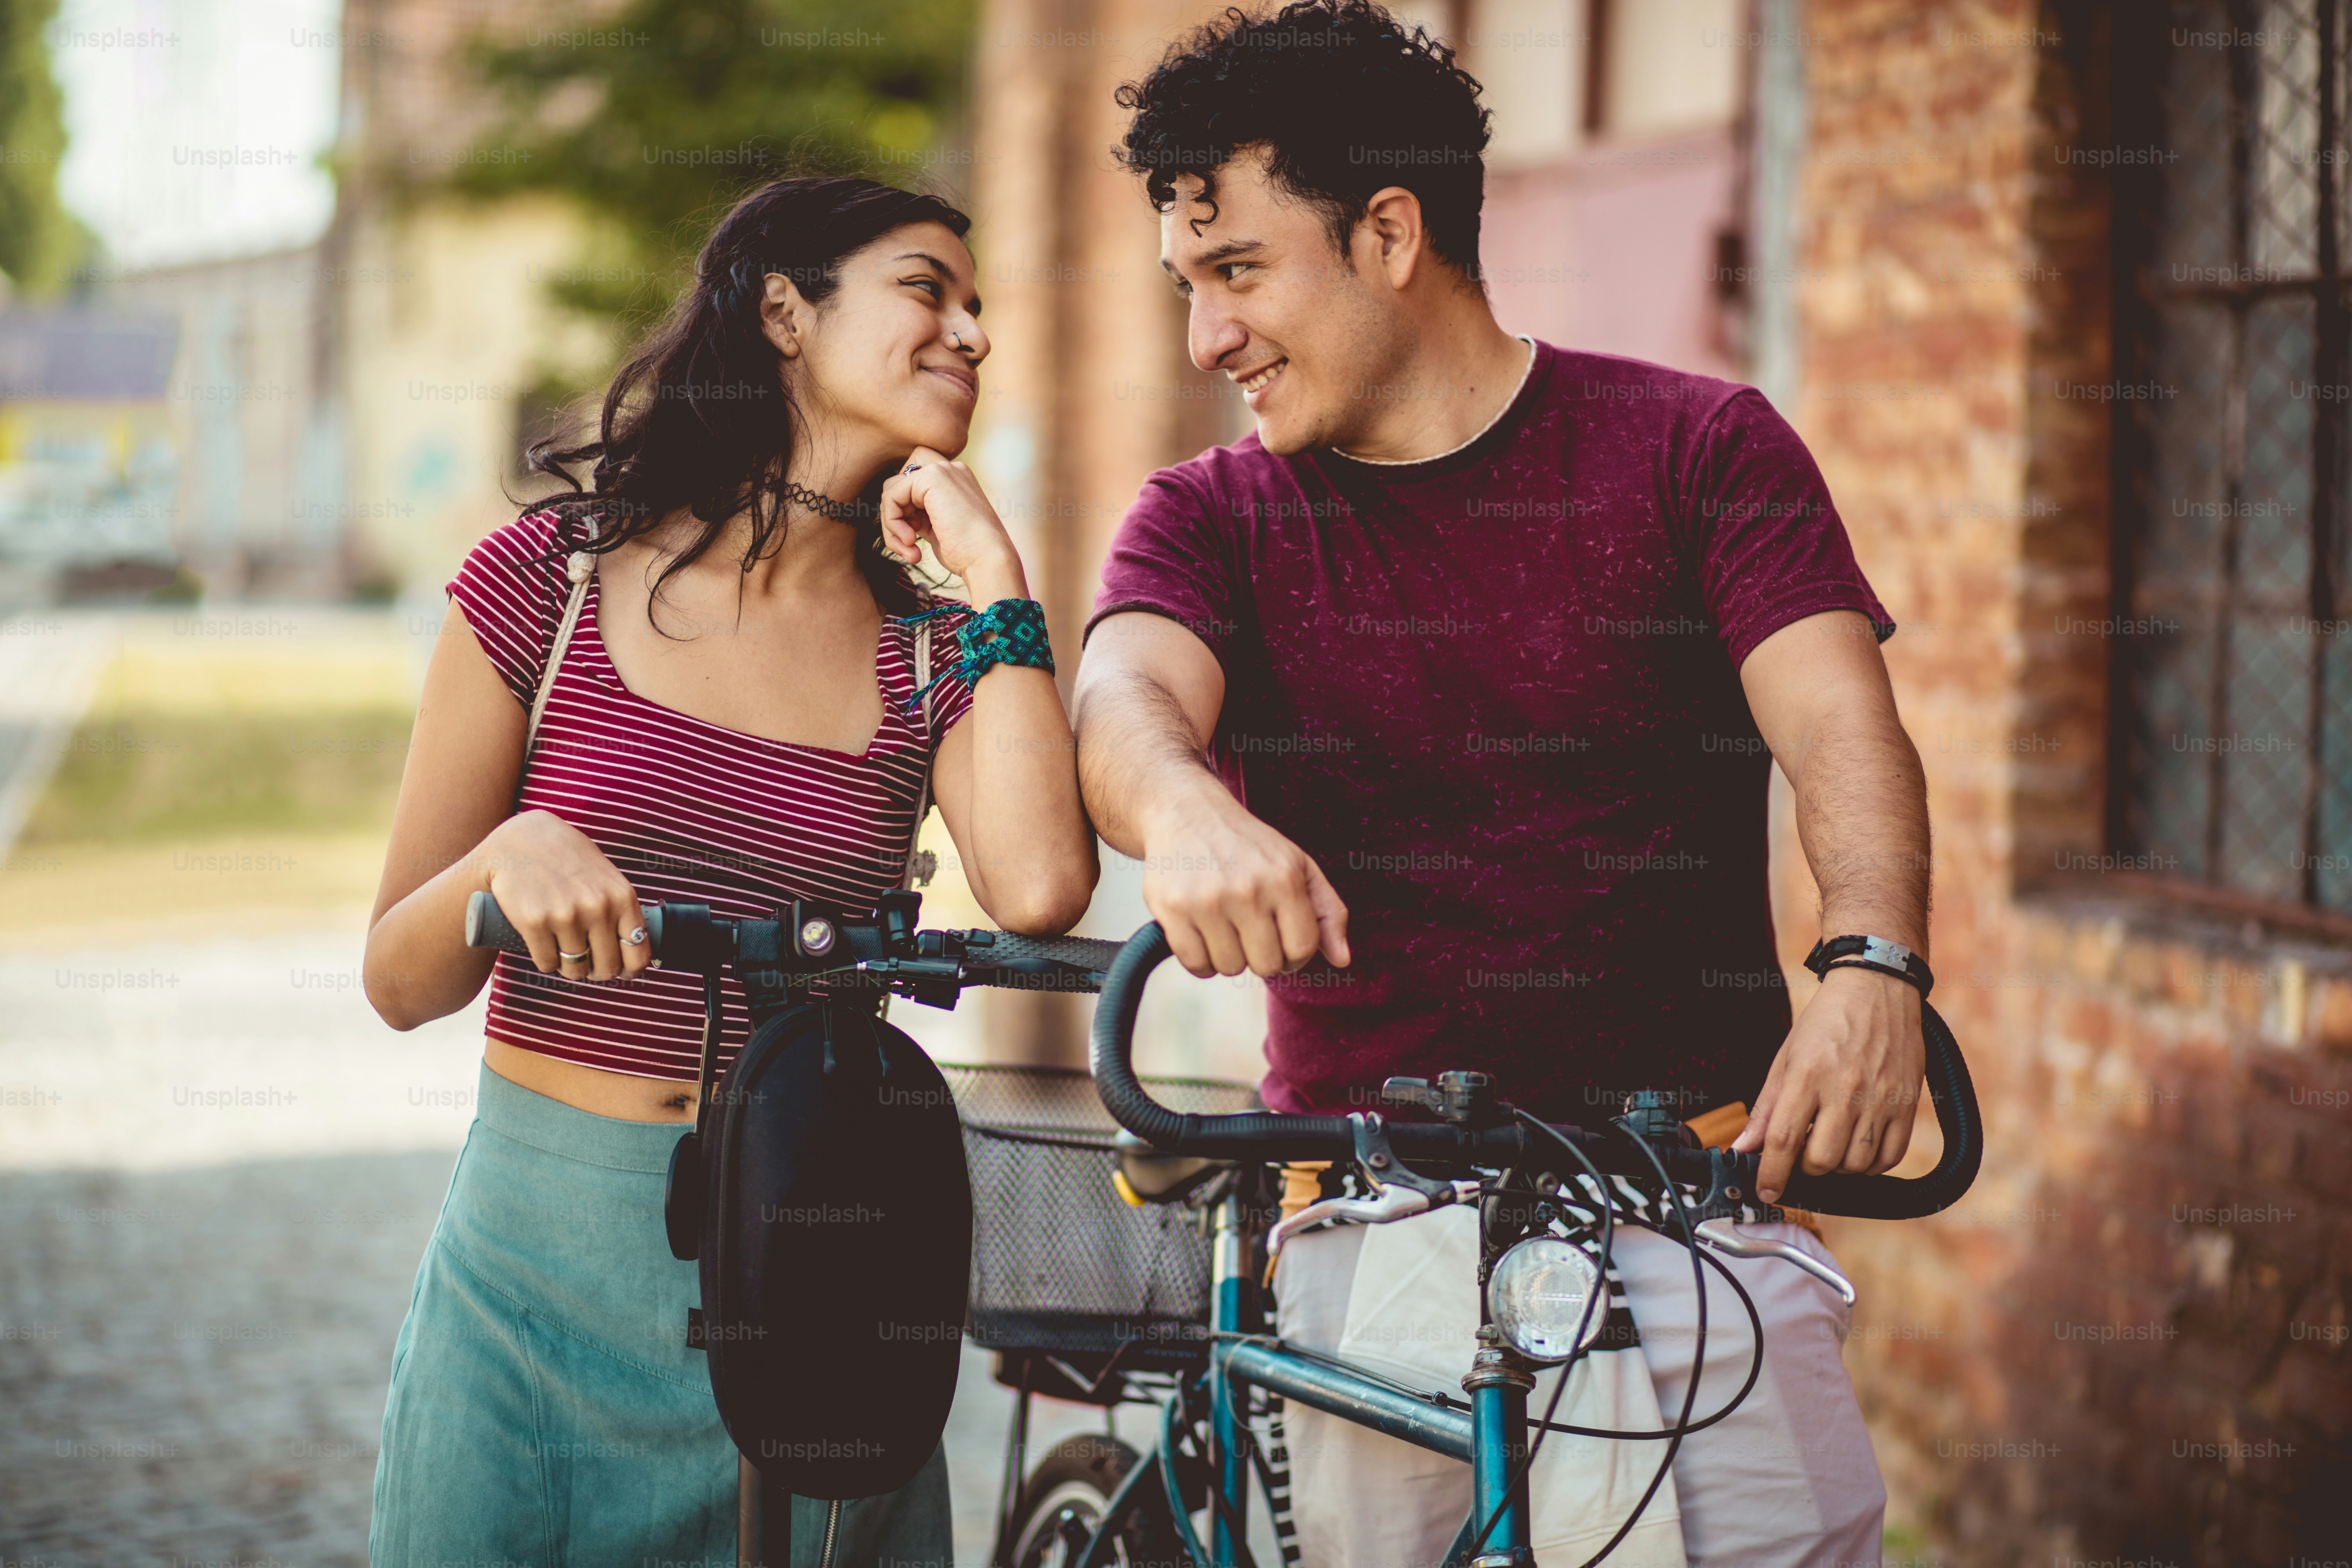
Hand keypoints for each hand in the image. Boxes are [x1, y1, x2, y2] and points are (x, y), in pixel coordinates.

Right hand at [475, 810, 652, 984]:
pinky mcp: (535, 922)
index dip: (630, 969)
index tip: (622, 971)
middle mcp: (598, 908)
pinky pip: (547, 963)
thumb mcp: (604, 876)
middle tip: (588, 963)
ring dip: (570, 967)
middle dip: (598, 970)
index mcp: (621, 897)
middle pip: (606, 967)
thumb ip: (619, 907)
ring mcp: (566, 916)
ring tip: (565, 951)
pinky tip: (545, 947)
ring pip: (576, 969)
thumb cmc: (566, 857)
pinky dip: (547, 961)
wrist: (521, 839)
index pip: (638, 953)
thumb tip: (633, 944)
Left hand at [878, 446, 1025, 597]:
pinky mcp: (931, 477)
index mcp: (954, 480)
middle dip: (895, 518)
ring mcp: (941, 470)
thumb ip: (918, 514)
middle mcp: (949, 470)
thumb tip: (894, 514)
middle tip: (908, 545)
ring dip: (892, 524)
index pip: (911, 485)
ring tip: (909, 547)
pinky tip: (911, 541)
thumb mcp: (937, 528)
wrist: (988, 560)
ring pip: (891, 490)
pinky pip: (891, 496)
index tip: (914, 539)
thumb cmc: (967, 553)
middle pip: (898, 484)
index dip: (904, 511)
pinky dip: (893, 522)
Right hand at [1140, 782, 1349, 977]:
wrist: (1186, 812)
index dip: (1293, 953)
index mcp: (1284, 878)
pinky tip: (1201, 931)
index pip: (1302, 949)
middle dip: (1260, 954)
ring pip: (1230, 968)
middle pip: (1266, 965)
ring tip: (1224, 924)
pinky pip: (1195, 964)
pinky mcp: (1172, 909)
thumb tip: (1342, 959)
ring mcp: (1207, 900)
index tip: (1280, 938)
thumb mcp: (1298, 865)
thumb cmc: (1248, 846)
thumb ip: (1328, 912)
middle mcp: (1248, 890)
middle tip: (1249, 929)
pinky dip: (1200, 958)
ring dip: (1228, 955)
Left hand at [1731, 965, 1924, 1202]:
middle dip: (1806, 1167)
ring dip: (1838, 1166)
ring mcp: (1880, 1098)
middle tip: (1804, 1152)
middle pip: (1821, 1160)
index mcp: (1808, 1075)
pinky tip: (1859, 1147)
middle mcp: (1845, 1089)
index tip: (1767, 1191)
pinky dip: (1871, 1164)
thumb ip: (1765, 1107)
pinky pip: (1890, 1157)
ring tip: (1832, 1143)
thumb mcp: (1786, 1058)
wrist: (1878, 988)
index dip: (1772, 1173)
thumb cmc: (1827, 1022)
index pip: (1785, 1140)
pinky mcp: (1907, 1103)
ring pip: (1856, 1164)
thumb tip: (1743, 1147)